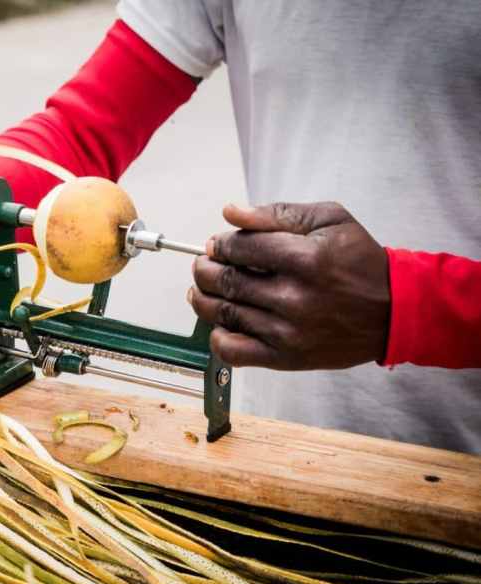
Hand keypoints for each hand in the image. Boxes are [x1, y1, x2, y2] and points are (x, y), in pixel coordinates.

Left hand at [187, 202, 389, 369]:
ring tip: (203, 289)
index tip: (217, 245)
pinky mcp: (286, 358)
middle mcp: (294, 297)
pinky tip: (221, 323)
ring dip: (203, 298)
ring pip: (223, 313)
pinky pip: (233, 351)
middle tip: (205, 264)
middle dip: (205, 269)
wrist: (394, 311)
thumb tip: (231, 213)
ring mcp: (288, 331)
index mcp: (305, 258)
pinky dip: (217, 337)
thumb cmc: (361, 262)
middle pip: (225, 281)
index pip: (239, 248)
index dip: (219, 245)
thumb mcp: (330, 220)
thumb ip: (277, 214)